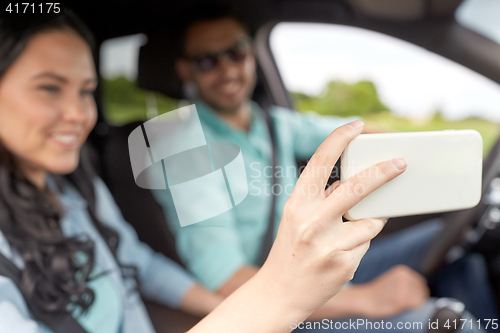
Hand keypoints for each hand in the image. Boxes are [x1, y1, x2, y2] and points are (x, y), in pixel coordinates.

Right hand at [189, 121, 407, 331]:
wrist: (279, 292)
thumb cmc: (291, 249)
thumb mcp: (296, 218)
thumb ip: (321, 198)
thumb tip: (352, 180)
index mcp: (297, 203)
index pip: (319, 162)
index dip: (339, 139)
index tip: (357, 126)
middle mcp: (311, 221)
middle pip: (357, 187)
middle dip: (384, 172)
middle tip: (400, 163)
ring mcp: (329, 243)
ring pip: (370, 221)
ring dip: (367, 223)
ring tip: (346, 236)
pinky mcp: (344, 263)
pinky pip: (366, 244)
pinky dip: (359, 245)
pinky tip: (340, 255)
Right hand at [356, 265, 429, 317]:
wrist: (363, 300)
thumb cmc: (378, 294)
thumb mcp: (392, 280)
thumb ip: (406, 281)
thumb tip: (423, 290)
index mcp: (402, 271)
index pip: (420, 284)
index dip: (416, 293)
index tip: (405, 298)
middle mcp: (405, 277)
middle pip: (422, 291)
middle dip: (416, 298)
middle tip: (400, 302)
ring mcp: (404, 287)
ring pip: (421, 299)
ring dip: (413, 304)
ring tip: (398, 304)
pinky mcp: (403, 299)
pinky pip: (418, 305)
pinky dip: (412, 308)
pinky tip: (399, 307)